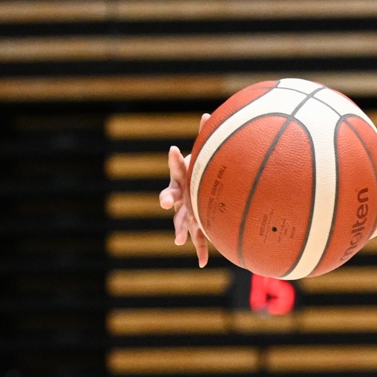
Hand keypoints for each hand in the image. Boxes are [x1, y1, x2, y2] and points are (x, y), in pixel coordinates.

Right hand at [160, 118, 209, 265]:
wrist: (200, 191)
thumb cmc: (202, 171)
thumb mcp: (204, 155)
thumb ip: (206, 135)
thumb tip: (209, 113)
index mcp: (182, 177)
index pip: (176, 166)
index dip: (175, 158)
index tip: (173, 148)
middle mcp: (180, 195)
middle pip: (171, 196)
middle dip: (168, 199)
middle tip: (166, 201)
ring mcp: (187, 211)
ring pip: (181, 221)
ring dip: (180, 230)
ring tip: (178, 239)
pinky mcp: (196, 225)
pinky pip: (198, 239)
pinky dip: (201, 251)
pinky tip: (204, 264)